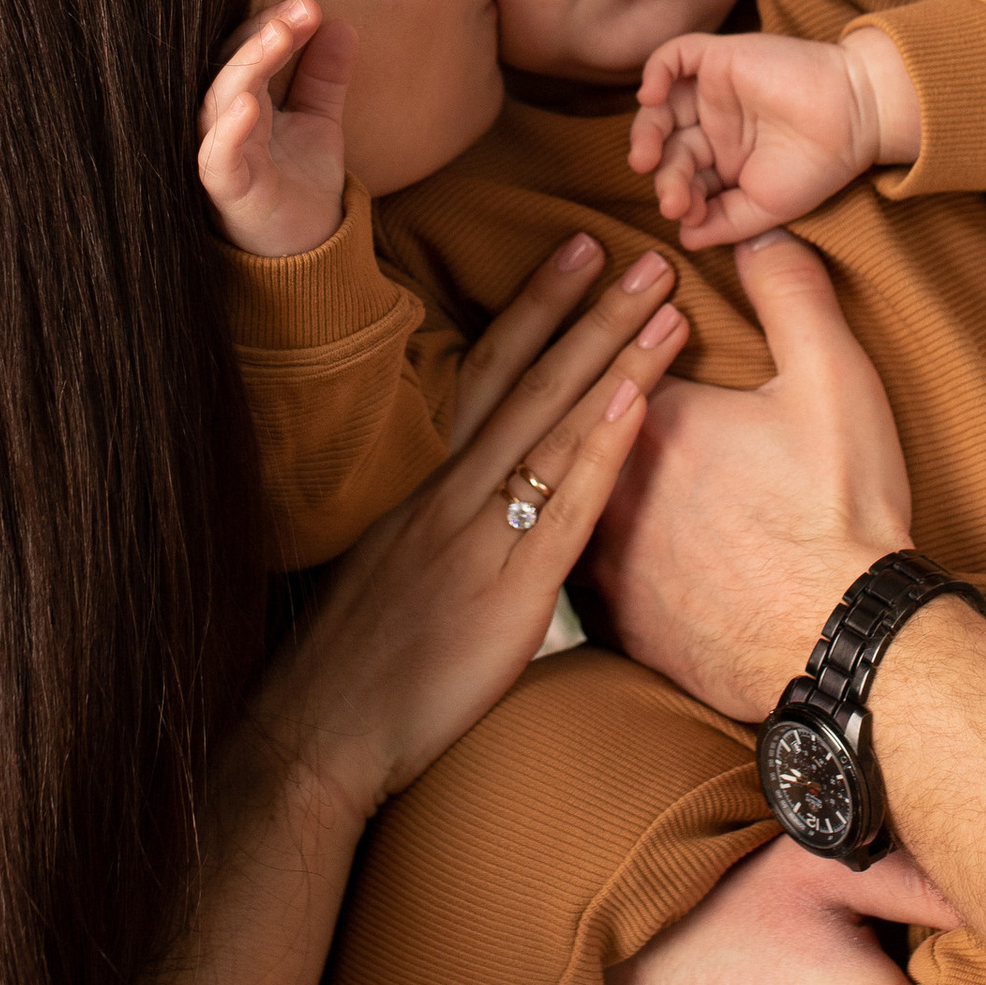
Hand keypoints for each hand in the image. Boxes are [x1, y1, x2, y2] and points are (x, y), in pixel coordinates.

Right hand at [198, 0, 353, 258]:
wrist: (306, 254)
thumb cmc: (299, 184)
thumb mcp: (319, 121)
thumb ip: (324, 76)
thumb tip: (341, 23)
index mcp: (243, 101)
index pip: (249, 48)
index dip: (276, 23)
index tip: (311, 6)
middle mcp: (226, 122)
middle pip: (230, 65)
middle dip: (263, 34)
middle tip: (301, 10)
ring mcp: (222, 154)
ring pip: (218, 100)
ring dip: (247, 64)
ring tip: (279, 34)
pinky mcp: (226, 191)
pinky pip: (215, 158)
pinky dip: (227, 131)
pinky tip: (248, 105)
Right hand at [278, 247, 689, 818]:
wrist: (317, 736)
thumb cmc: (353, 663)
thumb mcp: (385, 566)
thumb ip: (434, 519)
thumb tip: (482, 494)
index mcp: (421, 481)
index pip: (486, 372)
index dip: (534, 307)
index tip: (576, 252)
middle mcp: (448, 490)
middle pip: (528, 379)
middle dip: (589, 309)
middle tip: (643, 248)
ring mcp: (477, 535)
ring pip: (555, 426)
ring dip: (615, 358)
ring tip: (668, 305)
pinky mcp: (507, 592)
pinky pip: (564, 507)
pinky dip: (601, 448)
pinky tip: (637, 401)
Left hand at [591, 233, 912, 723]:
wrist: (836, 647)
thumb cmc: (840, 514)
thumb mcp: (834, 383)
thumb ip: (792, 296)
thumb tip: (757, 233)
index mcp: (650, 420)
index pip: (609, 353)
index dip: (618, 323)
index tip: (630, 301)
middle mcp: (605, 484)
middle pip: (569, 421)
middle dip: (577, 382)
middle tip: (593, 379)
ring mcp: (601, 557)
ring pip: (558, 498)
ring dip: (560, 469)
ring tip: (590, 458)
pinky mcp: (613, 619)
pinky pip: (572, 570)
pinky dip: (572, 545)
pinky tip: (570, 535)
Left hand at [627, 28, 917, 246]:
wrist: (855, 117)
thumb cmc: (817, 166)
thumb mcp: (766, 208)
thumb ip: (723, 223)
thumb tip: (684, 238)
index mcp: (724, 159)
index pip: (683, 176)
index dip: (677, 195)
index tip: (687, 214)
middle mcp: (715, 124)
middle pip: (668, 145)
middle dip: (663, 173)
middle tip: (669, 196)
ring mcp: (715, 91)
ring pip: (662, 104)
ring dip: (645, 131)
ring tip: (645, 158)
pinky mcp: (721, 58)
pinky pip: (676, 55)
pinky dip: (655, 72)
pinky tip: (650, 97)